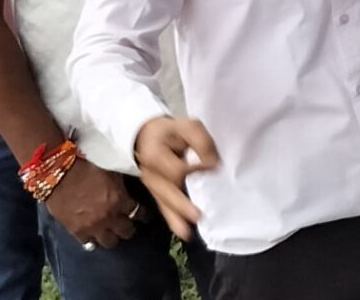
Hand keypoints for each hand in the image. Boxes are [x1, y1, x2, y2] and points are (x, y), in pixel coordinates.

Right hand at [42, 163, 138, 247]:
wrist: (58, 172)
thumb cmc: (85, 166)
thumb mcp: (111, 171)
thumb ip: (122, 185)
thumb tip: (130, 189)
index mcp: (120, 200)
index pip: (139, 213)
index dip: (143, 215)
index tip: (144, 216)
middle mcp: (109, 217)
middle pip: (127, 232)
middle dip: (129, 228)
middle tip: (127, 225)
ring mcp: (93, 226)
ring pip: (110, 243)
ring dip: (112, 237)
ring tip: (111, 233)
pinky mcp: (76, 231)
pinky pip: (88, 244)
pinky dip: (92, 240)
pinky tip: (93, 236)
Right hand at [131, 116, 219, 241]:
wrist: (147, 136)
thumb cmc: (171, 132)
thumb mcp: (188, 127)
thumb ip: (201, 142)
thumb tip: (212, 164)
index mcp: (156, 155)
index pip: (176, 169)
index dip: (194, 170)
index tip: (212, 166)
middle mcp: (151, 174)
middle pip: (167, 192)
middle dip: (182, 206)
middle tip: (198, 216)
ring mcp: (152, 186)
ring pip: (164, 204)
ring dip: (176, 218)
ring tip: (188, 232)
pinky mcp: (157, 193)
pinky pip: (164, 208)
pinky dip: (173, 220)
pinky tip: (184, 232)